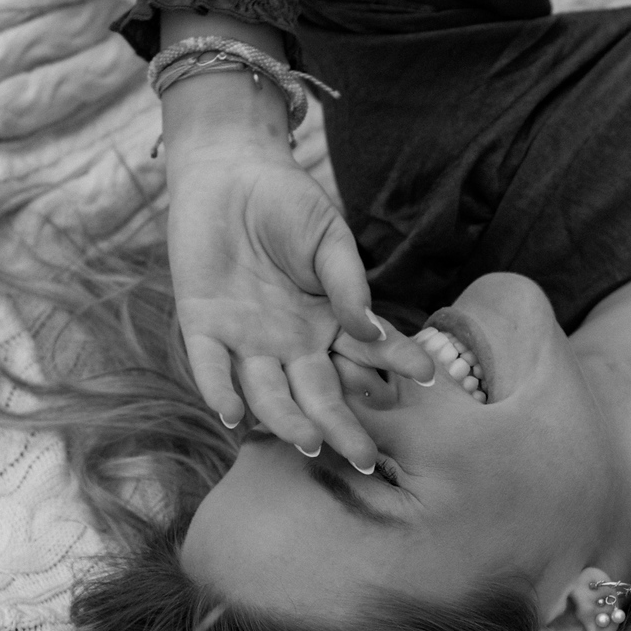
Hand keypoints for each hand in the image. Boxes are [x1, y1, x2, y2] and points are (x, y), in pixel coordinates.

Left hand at [164, 100, 433, 466]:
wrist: (229, 171)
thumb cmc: (287, 203)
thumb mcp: (328, 240)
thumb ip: (347, 285)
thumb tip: (372, 333)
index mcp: (326, 324)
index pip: (366, 357)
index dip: (396, 367)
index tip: (428, 378)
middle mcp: (288, 343)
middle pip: (318, 393)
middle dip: (342, 425)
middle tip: (366, 459)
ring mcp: (246, 339)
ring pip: (268, 391)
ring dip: (286, 420)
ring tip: (309, 443)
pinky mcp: (202, 325)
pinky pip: (209, 365)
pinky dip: (219, 390)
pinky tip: (234, 416)